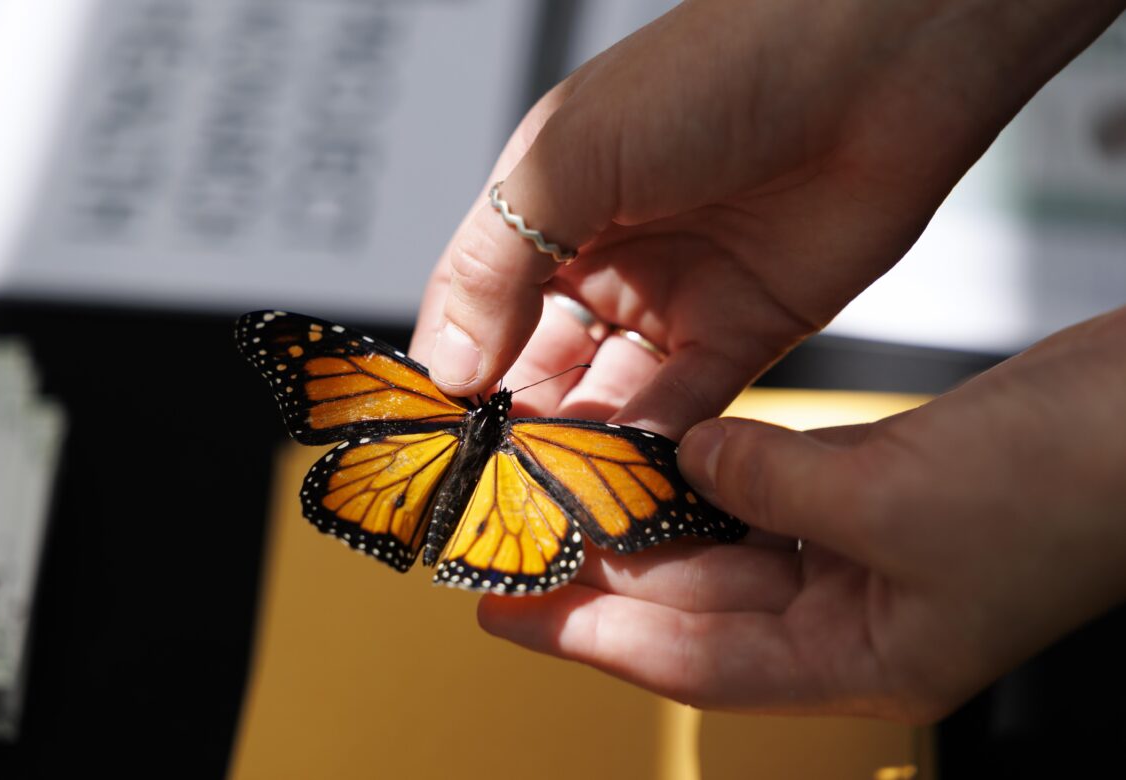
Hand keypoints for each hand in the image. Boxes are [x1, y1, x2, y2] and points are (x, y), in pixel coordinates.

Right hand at [410, 0, 1121, 435]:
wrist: (876, 61)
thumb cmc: (718, 70)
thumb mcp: (570, 157)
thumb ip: (496, 263)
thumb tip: (443, 365)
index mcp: (548, 207)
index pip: (478, 309)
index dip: (454, 376)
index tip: (434, 446)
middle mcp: (604, 259)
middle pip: (539, 366)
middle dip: (517, 429)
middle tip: (492, 497)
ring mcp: (673, 299)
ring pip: (609, 398)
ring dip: (583, 450)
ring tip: (555, 504)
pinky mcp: (745, 332)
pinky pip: (689, 408)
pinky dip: (659, 448)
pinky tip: (628, 480)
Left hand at [477, 307, 1125, 720]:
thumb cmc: (1066, 488)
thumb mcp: (893, 499)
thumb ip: (768, 483)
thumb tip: (690, 461)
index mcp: (864, 662)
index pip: (689, 663)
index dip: (589, 639)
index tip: (508, 612)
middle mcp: (855, 619)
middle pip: (696, 607)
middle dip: (606, 574)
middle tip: (521, 538)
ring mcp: (864, 557)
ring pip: (726, 548)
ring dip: (652, 520)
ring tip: (570, 494)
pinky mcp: (875, 494)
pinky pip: (767, 495)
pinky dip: (715, 475)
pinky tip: (663, 453)